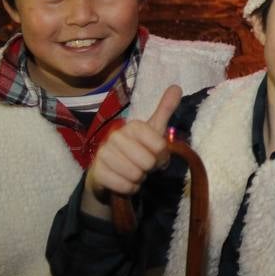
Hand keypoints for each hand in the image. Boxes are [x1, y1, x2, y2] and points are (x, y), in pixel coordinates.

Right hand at [82, 85, 182, 219]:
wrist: (108, 172)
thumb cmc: (135, 150)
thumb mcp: (152, 131)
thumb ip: (165, 110)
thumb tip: (177, 87)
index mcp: (132, 126)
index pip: (160, 146)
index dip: (162, 156)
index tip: (157, 156)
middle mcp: (115, 136)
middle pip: (148, 162)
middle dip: (149, 169)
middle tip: (144, 167)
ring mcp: (103, 154)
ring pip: (135, 175)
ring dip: (139, 179)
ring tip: (134, 173)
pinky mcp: (97, 172)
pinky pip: (124, 186)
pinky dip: (129, 188)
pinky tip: (124, 182)